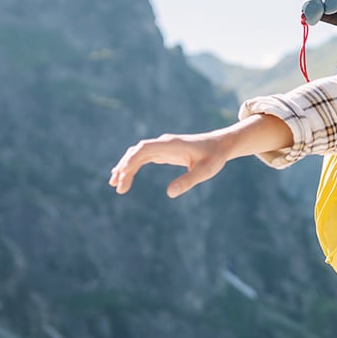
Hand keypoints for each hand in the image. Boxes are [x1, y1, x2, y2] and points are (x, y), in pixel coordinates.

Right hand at [109, 132, 228, 197]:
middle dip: (125, 167)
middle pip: (137, 152)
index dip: (131, 161)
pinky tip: (125, 176)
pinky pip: (143, 157)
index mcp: (171, 144)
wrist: (221, 144)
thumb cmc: (215, 157)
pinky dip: (133, 166)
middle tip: (117, 187)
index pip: (144, 149)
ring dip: (125, 167)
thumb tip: (169, 193)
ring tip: (114, 184)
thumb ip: (189, 181)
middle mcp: (164, 143)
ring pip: (137, 154)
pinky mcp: (164, 152)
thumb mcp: (205, 171)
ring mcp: (162, 146)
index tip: (122, 176)